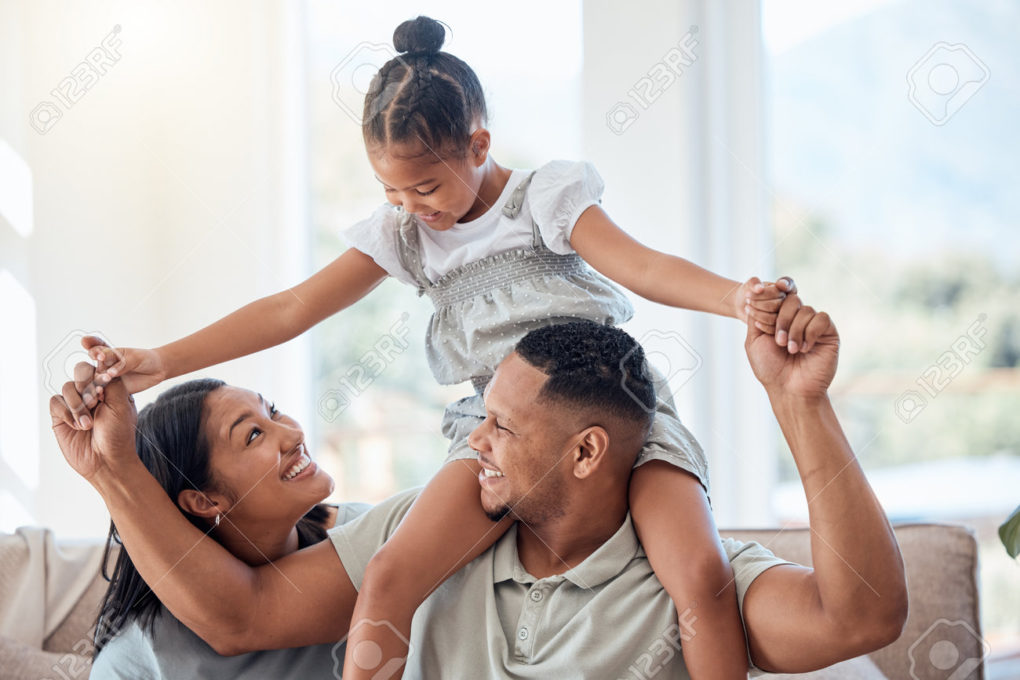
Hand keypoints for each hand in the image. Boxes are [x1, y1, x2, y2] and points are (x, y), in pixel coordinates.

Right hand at [50, 364, 137, 482]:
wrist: (106, 461)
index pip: (100, 366)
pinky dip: (66, 412)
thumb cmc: (119, 434)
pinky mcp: (60, 415)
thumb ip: (112, 382)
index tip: (102, 372)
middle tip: (95, 401)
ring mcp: (75, 403)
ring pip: (67, 386)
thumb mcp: (121, 405)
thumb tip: (103, 362)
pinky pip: (55, 402)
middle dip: (86, 383)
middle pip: (80, 370)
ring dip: (78, 404)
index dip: (99, 367)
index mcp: (109, 387)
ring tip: (88, 423)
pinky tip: (77, 426)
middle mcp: (91, 392)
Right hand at [82, 336, 166, 394]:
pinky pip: (103, 393)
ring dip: (96, 384)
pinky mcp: (111, 390)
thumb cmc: (144, 359)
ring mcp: (106, 378)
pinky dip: (101, 395)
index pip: (95, 350)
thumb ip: (122, 364)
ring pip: (95, 382)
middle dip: (93, 371)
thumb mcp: (134, 358)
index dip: (93, 351)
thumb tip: (109, 373)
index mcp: (107, 353)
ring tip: (103, 386)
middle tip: (104, 373)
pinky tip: (101, 397)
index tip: (95, 351)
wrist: (156, 370)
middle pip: (91, 368)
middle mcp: (103, 366)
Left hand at [738, 276, 796, 335]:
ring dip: (758, 313)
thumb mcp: (749, 285)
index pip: (786, 285)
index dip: (785, 284)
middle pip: (779, 303)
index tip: (779, 284)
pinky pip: (774, 329)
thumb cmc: (749, 292)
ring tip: (747, 308)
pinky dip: (762, 325)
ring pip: (776, 317)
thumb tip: (759, 288)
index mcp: (785, 287)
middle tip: (748, 300)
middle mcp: (788, 300)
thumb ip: (754, 283)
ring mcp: (785, 314)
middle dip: (760, 302)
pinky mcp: (780, 326)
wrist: (742, 305)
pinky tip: (754, 320)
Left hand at [744, 292, 837, 398]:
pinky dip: (810, 333)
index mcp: (780, 319)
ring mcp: (813, 326)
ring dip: (795, 330)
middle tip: (778, 341)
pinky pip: (821, 319)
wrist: (789, 389)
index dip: (771, 296)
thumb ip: (756, 316)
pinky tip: (805, 349)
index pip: (778, 296)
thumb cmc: (770, 368)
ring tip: (791, 350)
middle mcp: (797, 319)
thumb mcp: (754, 340)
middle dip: (782, 319)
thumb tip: (755, 291)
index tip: (763, 303)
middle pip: (791, 300)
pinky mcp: (828, 333)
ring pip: (805, 310)